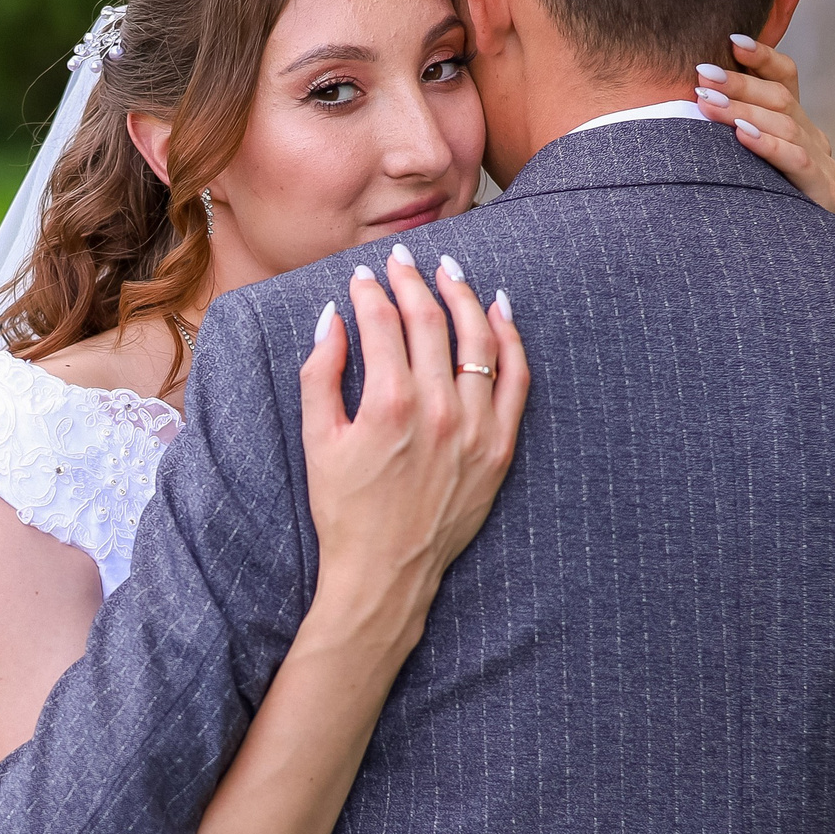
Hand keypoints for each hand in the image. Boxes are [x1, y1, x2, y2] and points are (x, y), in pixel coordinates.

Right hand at [296, 244, 528, 653]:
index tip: (362, 276)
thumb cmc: (344, 509)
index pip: (382, 322)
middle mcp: (438, 410)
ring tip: (451, 271)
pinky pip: (516, 378)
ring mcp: (475, 428)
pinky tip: (499, 309)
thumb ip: (320, 373)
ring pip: (478, 339)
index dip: (370, 291)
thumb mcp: (317, 440)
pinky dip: (512, 338)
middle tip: (402, 261)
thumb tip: (330, 318)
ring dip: (463, 296)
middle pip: (430, 321)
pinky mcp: (500, 448)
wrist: (385, 573)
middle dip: (413, 281)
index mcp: (387, 404)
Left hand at [696, 34, 834, 213]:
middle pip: (781, 98)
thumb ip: (724, 130)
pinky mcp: (824, 194)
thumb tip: (685, 95)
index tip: (732, 40)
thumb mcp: (733, 164)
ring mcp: (823, 166)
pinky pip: (796, 162)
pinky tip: (741, 136)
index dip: (762, 57)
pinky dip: (768, 145)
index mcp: (796, 126)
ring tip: (708, 103)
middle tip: (702, 74)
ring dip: (744, 110)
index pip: (786, 78)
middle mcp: (814, 140)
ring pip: (785, 124)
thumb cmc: (744, 209)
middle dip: (739, 83)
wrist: (783, 267)